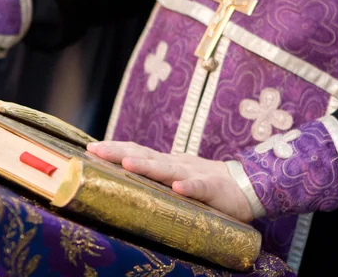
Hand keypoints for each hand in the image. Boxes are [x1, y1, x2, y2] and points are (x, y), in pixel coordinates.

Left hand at [87, 141, 253, 221]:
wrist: (246, 186)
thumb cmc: (205, 182)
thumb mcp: (176, 175)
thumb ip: (156, 172)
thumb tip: (125, 167)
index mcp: (166, 162)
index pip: (136, 152)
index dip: (115, 149)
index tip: (91, 148)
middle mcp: (176, 165)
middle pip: (144, 155)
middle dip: (119, 152)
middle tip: (96, 150)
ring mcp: (194, 175)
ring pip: (168, 170)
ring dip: (148, 166)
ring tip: (127, 164)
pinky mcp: (214, 190)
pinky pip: (201, 188)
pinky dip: (190, 187)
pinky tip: (179, 189)